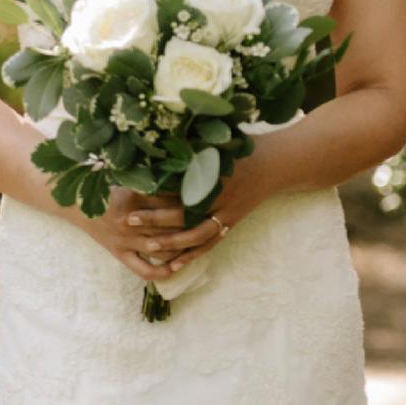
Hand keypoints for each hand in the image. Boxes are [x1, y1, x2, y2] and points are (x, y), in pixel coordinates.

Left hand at [117, 155, 267, 277]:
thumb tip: (157, 141)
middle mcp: (219, 196)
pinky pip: (209, 244)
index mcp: (213, 173)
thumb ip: (191, 142)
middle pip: (183, 212)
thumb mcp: (218, 139)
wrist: (276, 163)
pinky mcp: (231, 223)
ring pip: (196, 234)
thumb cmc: (244, 146)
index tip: (130, 191)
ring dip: (171, 242)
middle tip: (128, 220)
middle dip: (155, 218)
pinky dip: (191, 255)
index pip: (178, 185)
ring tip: (146, 246)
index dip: (154, 190)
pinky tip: (173, 264)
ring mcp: (227, 213)